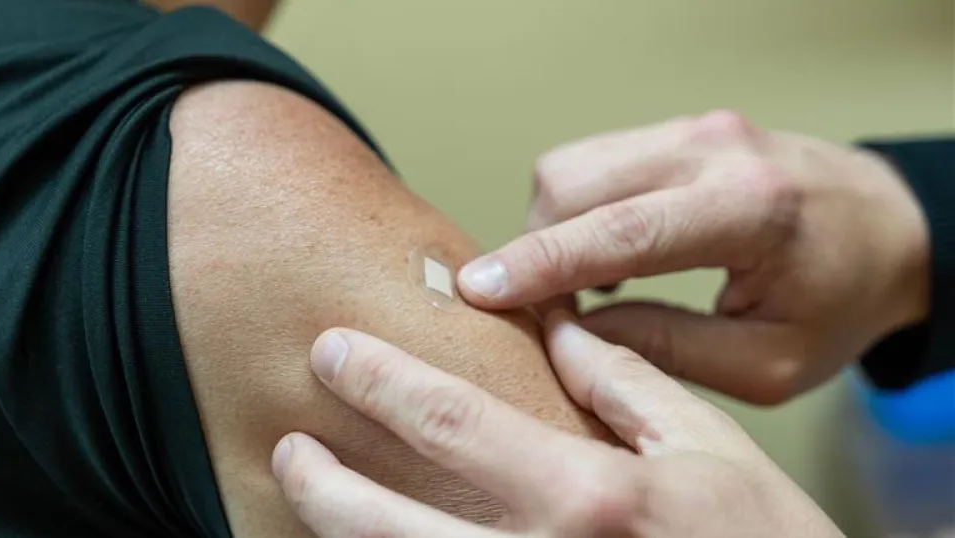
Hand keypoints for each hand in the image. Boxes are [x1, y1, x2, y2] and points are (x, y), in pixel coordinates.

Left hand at [271, 312, 843, 536]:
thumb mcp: (710, 450)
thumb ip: (629, 385)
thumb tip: (562, 332)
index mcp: (587, 492)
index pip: (450, 421)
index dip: (379, 381)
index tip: (334, 351)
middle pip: (391, 520)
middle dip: (323, 479)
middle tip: (289, 444)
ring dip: (339, 532)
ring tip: (304, 494)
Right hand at [457, 111, 930, 403]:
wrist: (884, 228)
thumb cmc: (836, 303)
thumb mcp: (766, 364)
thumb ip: (665, 349)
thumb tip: (573, 333)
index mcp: (751, 212)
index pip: (622, 232)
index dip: (542, 264)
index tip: (481, 289)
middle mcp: (716, 151)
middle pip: (574, 185)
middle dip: (536, 250)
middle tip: (540, 312)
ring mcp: (695, 129)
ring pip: (572, 167)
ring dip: (553, 228)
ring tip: (581, 286)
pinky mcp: (679, 129)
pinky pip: (593, 161)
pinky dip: (576, 209)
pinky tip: (604, 251)